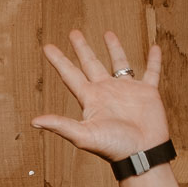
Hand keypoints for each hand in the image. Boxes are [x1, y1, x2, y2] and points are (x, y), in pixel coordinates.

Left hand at [31, 30, 169, 161]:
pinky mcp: (147, 92)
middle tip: (73, 32)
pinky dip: (154, 60)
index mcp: (90, 99)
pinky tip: (154, 48)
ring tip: (107, 33)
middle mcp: (106, 91)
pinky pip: (151, 71)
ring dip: (114, 48)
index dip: (59, 60)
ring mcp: (127, 90)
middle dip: (82, 48)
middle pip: (91, 64)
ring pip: (119, 63)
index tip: (47, 47)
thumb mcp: (83, 135)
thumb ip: (60, 125)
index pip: (70, 75)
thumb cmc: (113, 147)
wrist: (141, 154)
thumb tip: (33, 121)